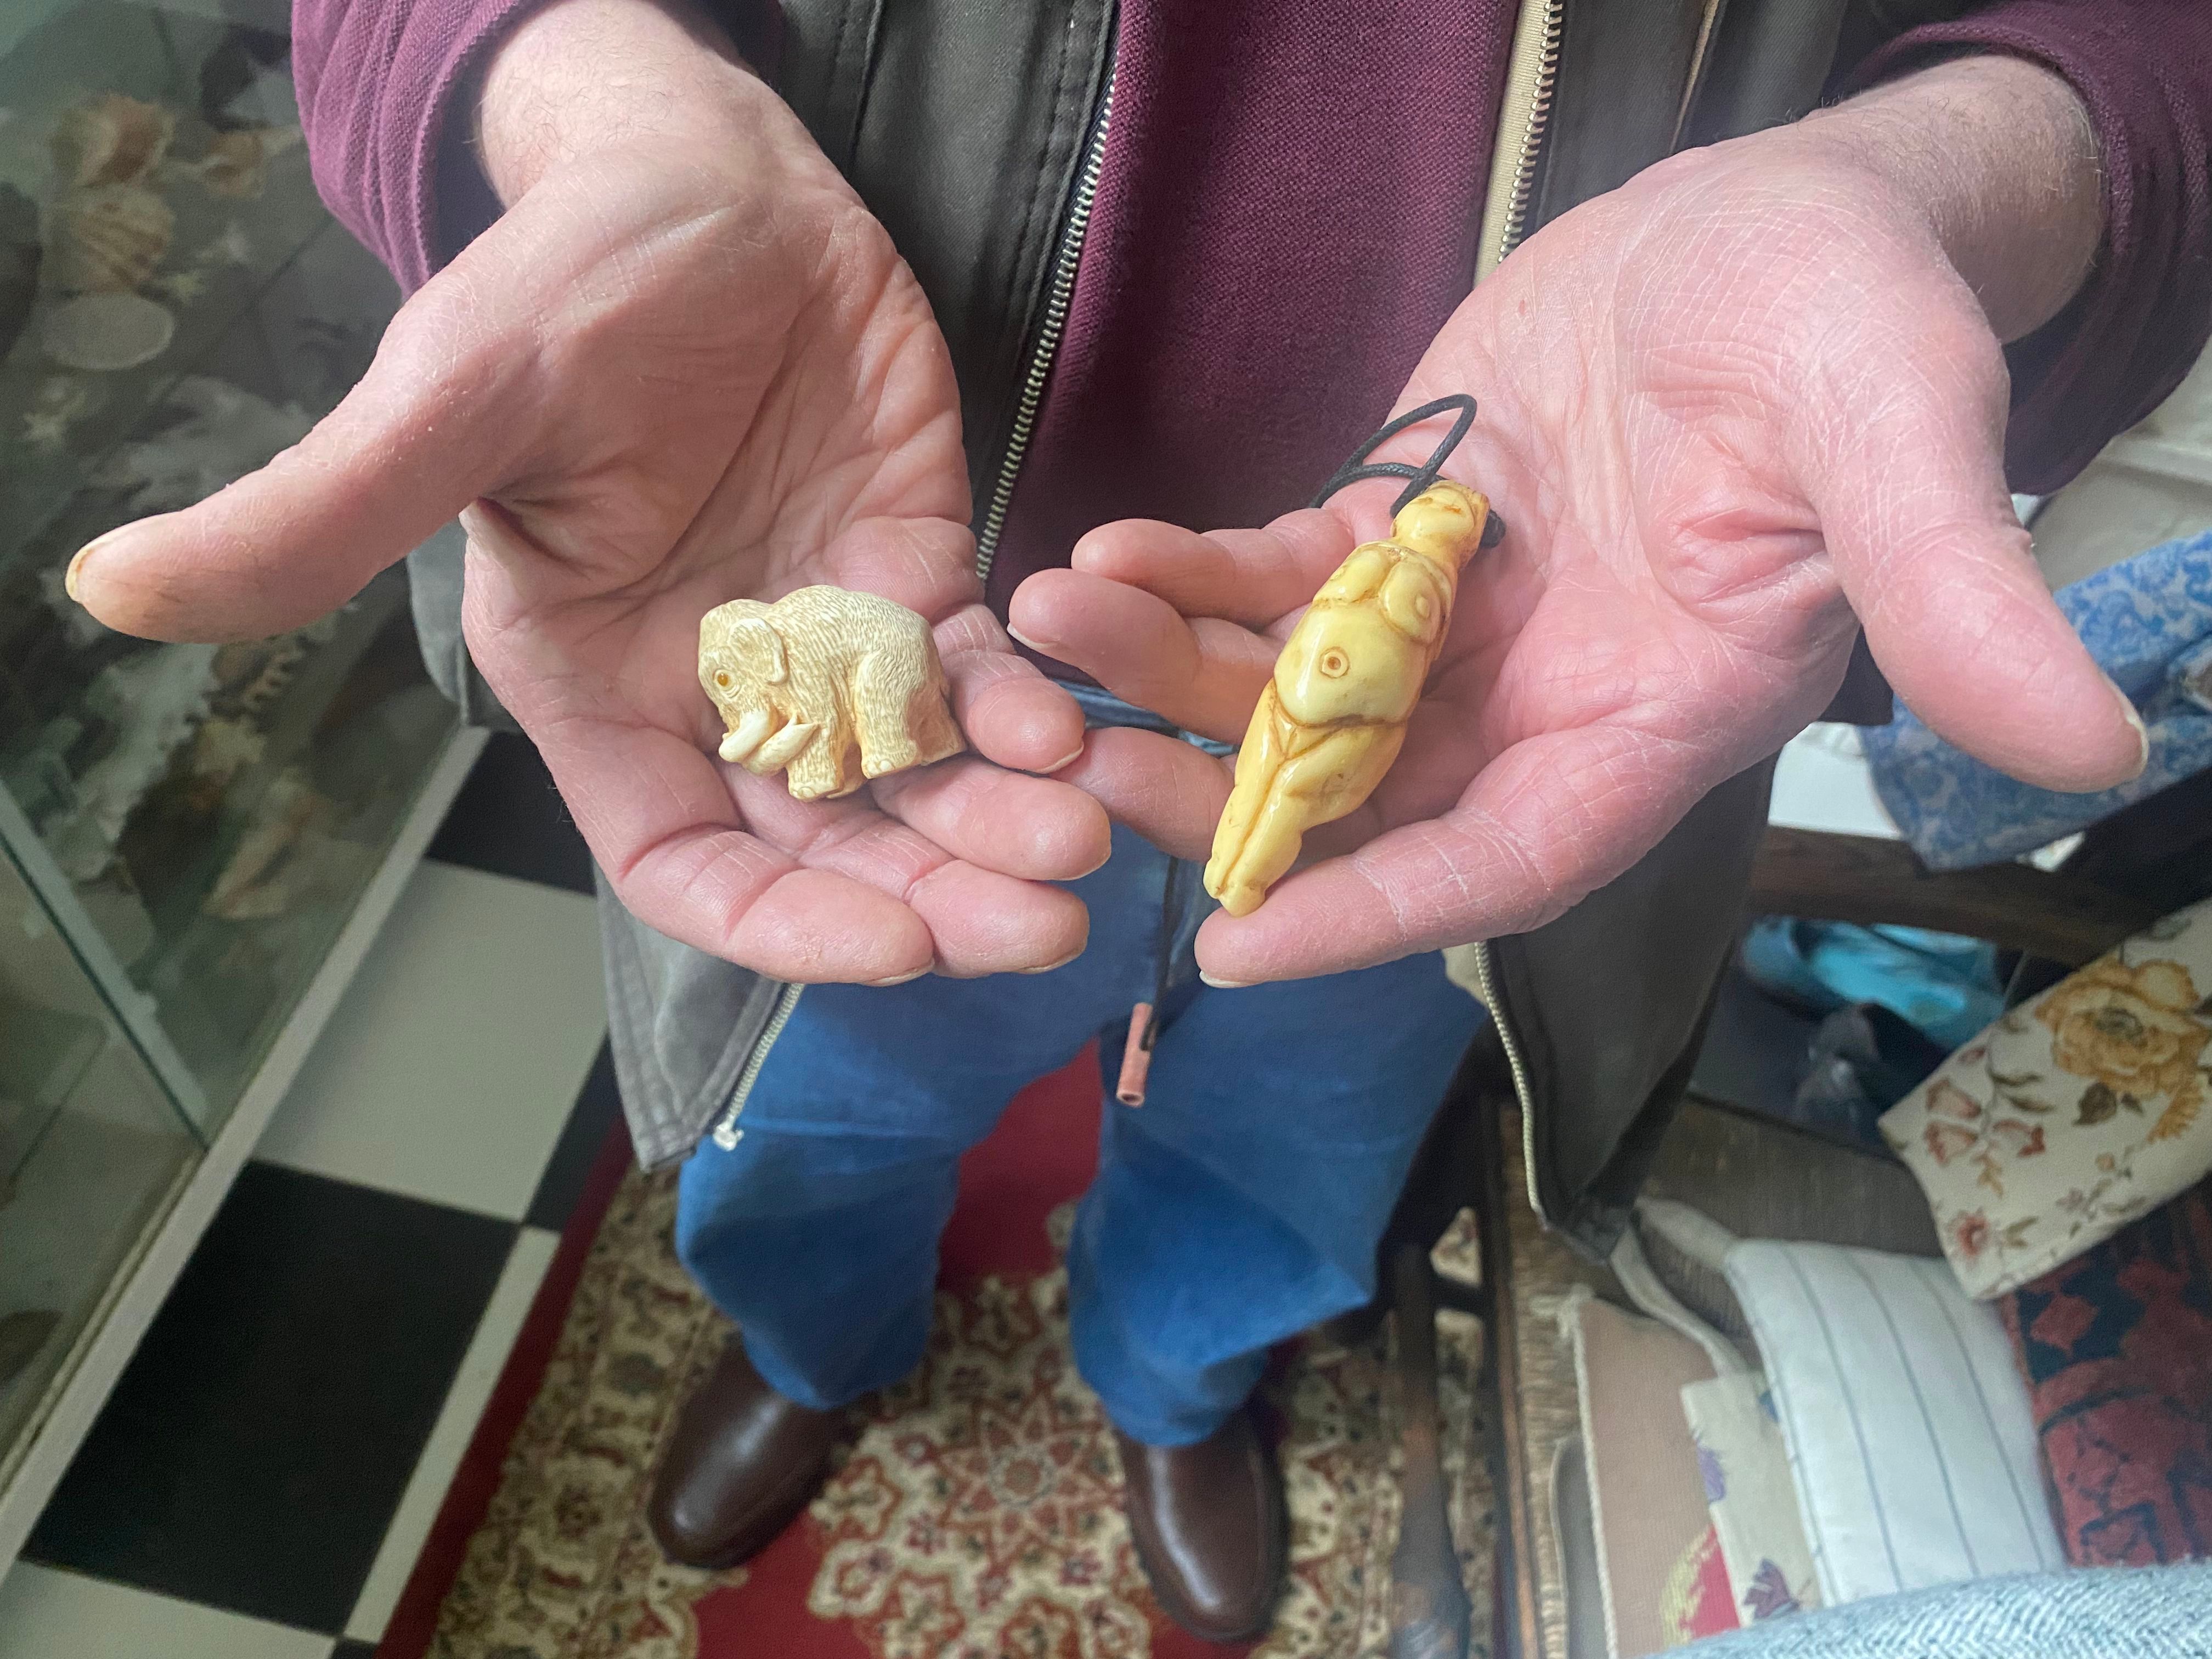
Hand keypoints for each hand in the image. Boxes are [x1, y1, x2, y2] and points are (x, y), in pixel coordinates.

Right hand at [65, 0, 1105, 982]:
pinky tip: (1074, 725)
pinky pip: (978, 678)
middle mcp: (720, 690)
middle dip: (934, 897)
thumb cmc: (563, 283)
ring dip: (1003, 823)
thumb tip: (110, 587)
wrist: (703, 183)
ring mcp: (826, 642)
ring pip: (922, 783)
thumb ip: (318, 513)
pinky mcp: (911, 577)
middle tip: (1044, 922)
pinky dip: (1026, 711)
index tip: (897, 947)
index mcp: (602, 691)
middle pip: (833, 848)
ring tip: (1090, 835)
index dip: (789, 924)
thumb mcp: (450, 399)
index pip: (692, 864)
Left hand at [1012, 57, 2142, 984]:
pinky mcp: (1405, 526)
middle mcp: (1547, 692)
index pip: (1510, 856)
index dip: (1382, 910)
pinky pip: (1283, 575)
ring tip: (1053, 627)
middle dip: (1226, 796)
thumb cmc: (1859, 322)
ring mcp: (1467, 617)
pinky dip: (1199, 573)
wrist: (1776, 221)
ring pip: (1300, 690)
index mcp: (1658, 714)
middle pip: (1370, 795)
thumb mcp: (1903, 443)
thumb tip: (2089, 749)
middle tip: (1078, 775)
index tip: (1240, 946)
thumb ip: (1953, 594)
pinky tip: (1106, 554)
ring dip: (1176, 674)